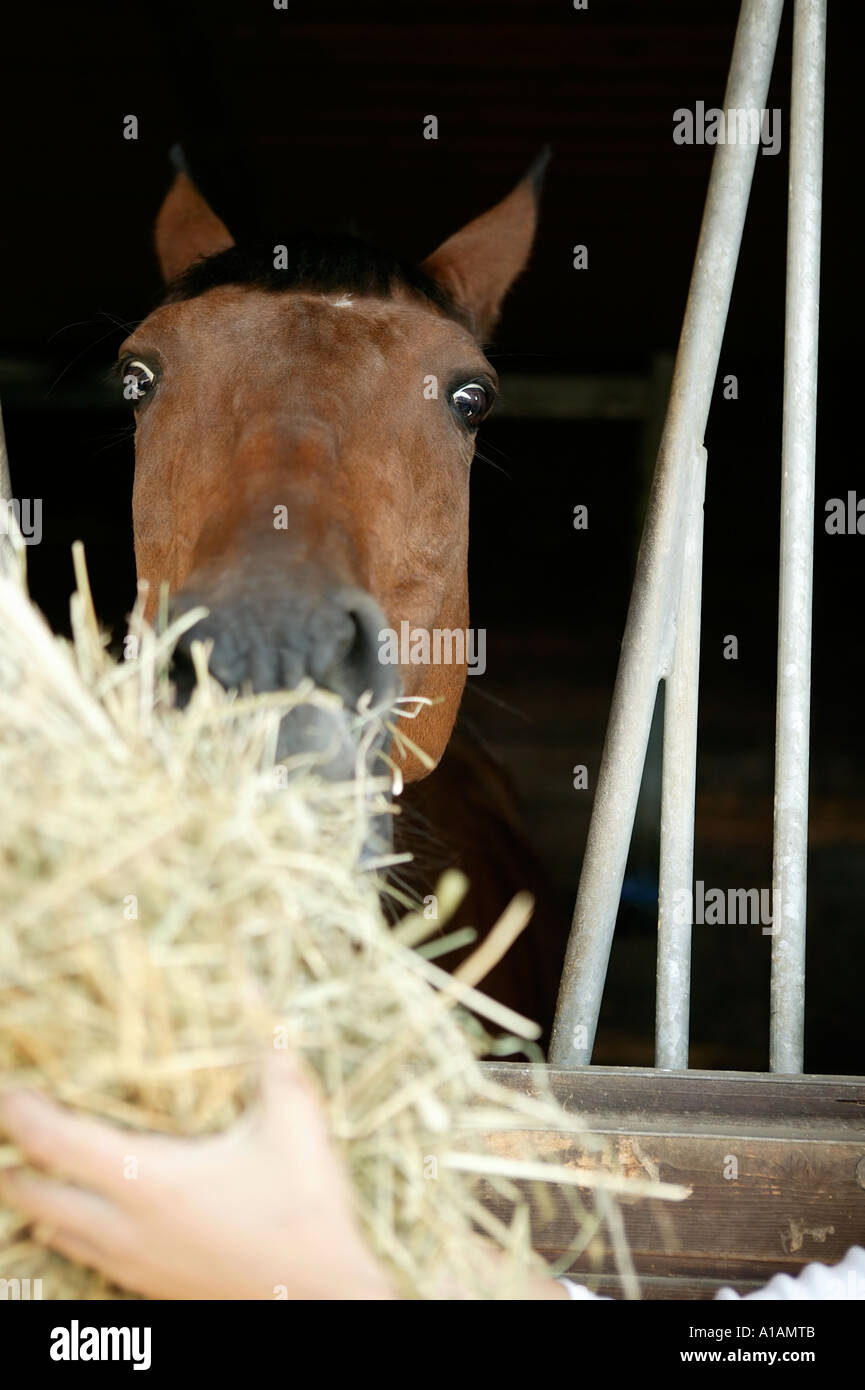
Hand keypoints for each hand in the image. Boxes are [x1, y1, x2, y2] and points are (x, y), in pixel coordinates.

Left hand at [0, 1051, 395, 1299]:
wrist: (325, 1299)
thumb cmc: (303, 1209)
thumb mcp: (295, 1120)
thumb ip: (273, 1061)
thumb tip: (260, 1005)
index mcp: (149, 1180)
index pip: (56, 1144)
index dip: (21, 1114)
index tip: (9, 1090)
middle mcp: (128, 1227)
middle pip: (37, 1197)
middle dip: (12, 1162)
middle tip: (9, 1128)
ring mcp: (137, 1264)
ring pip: (57, 1234)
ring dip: (36, 1202)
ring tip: (27, 1174)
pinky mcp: (154, 1290)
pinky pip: (89, 1260)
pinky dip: (67, 1236)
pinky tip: (77, 1229)